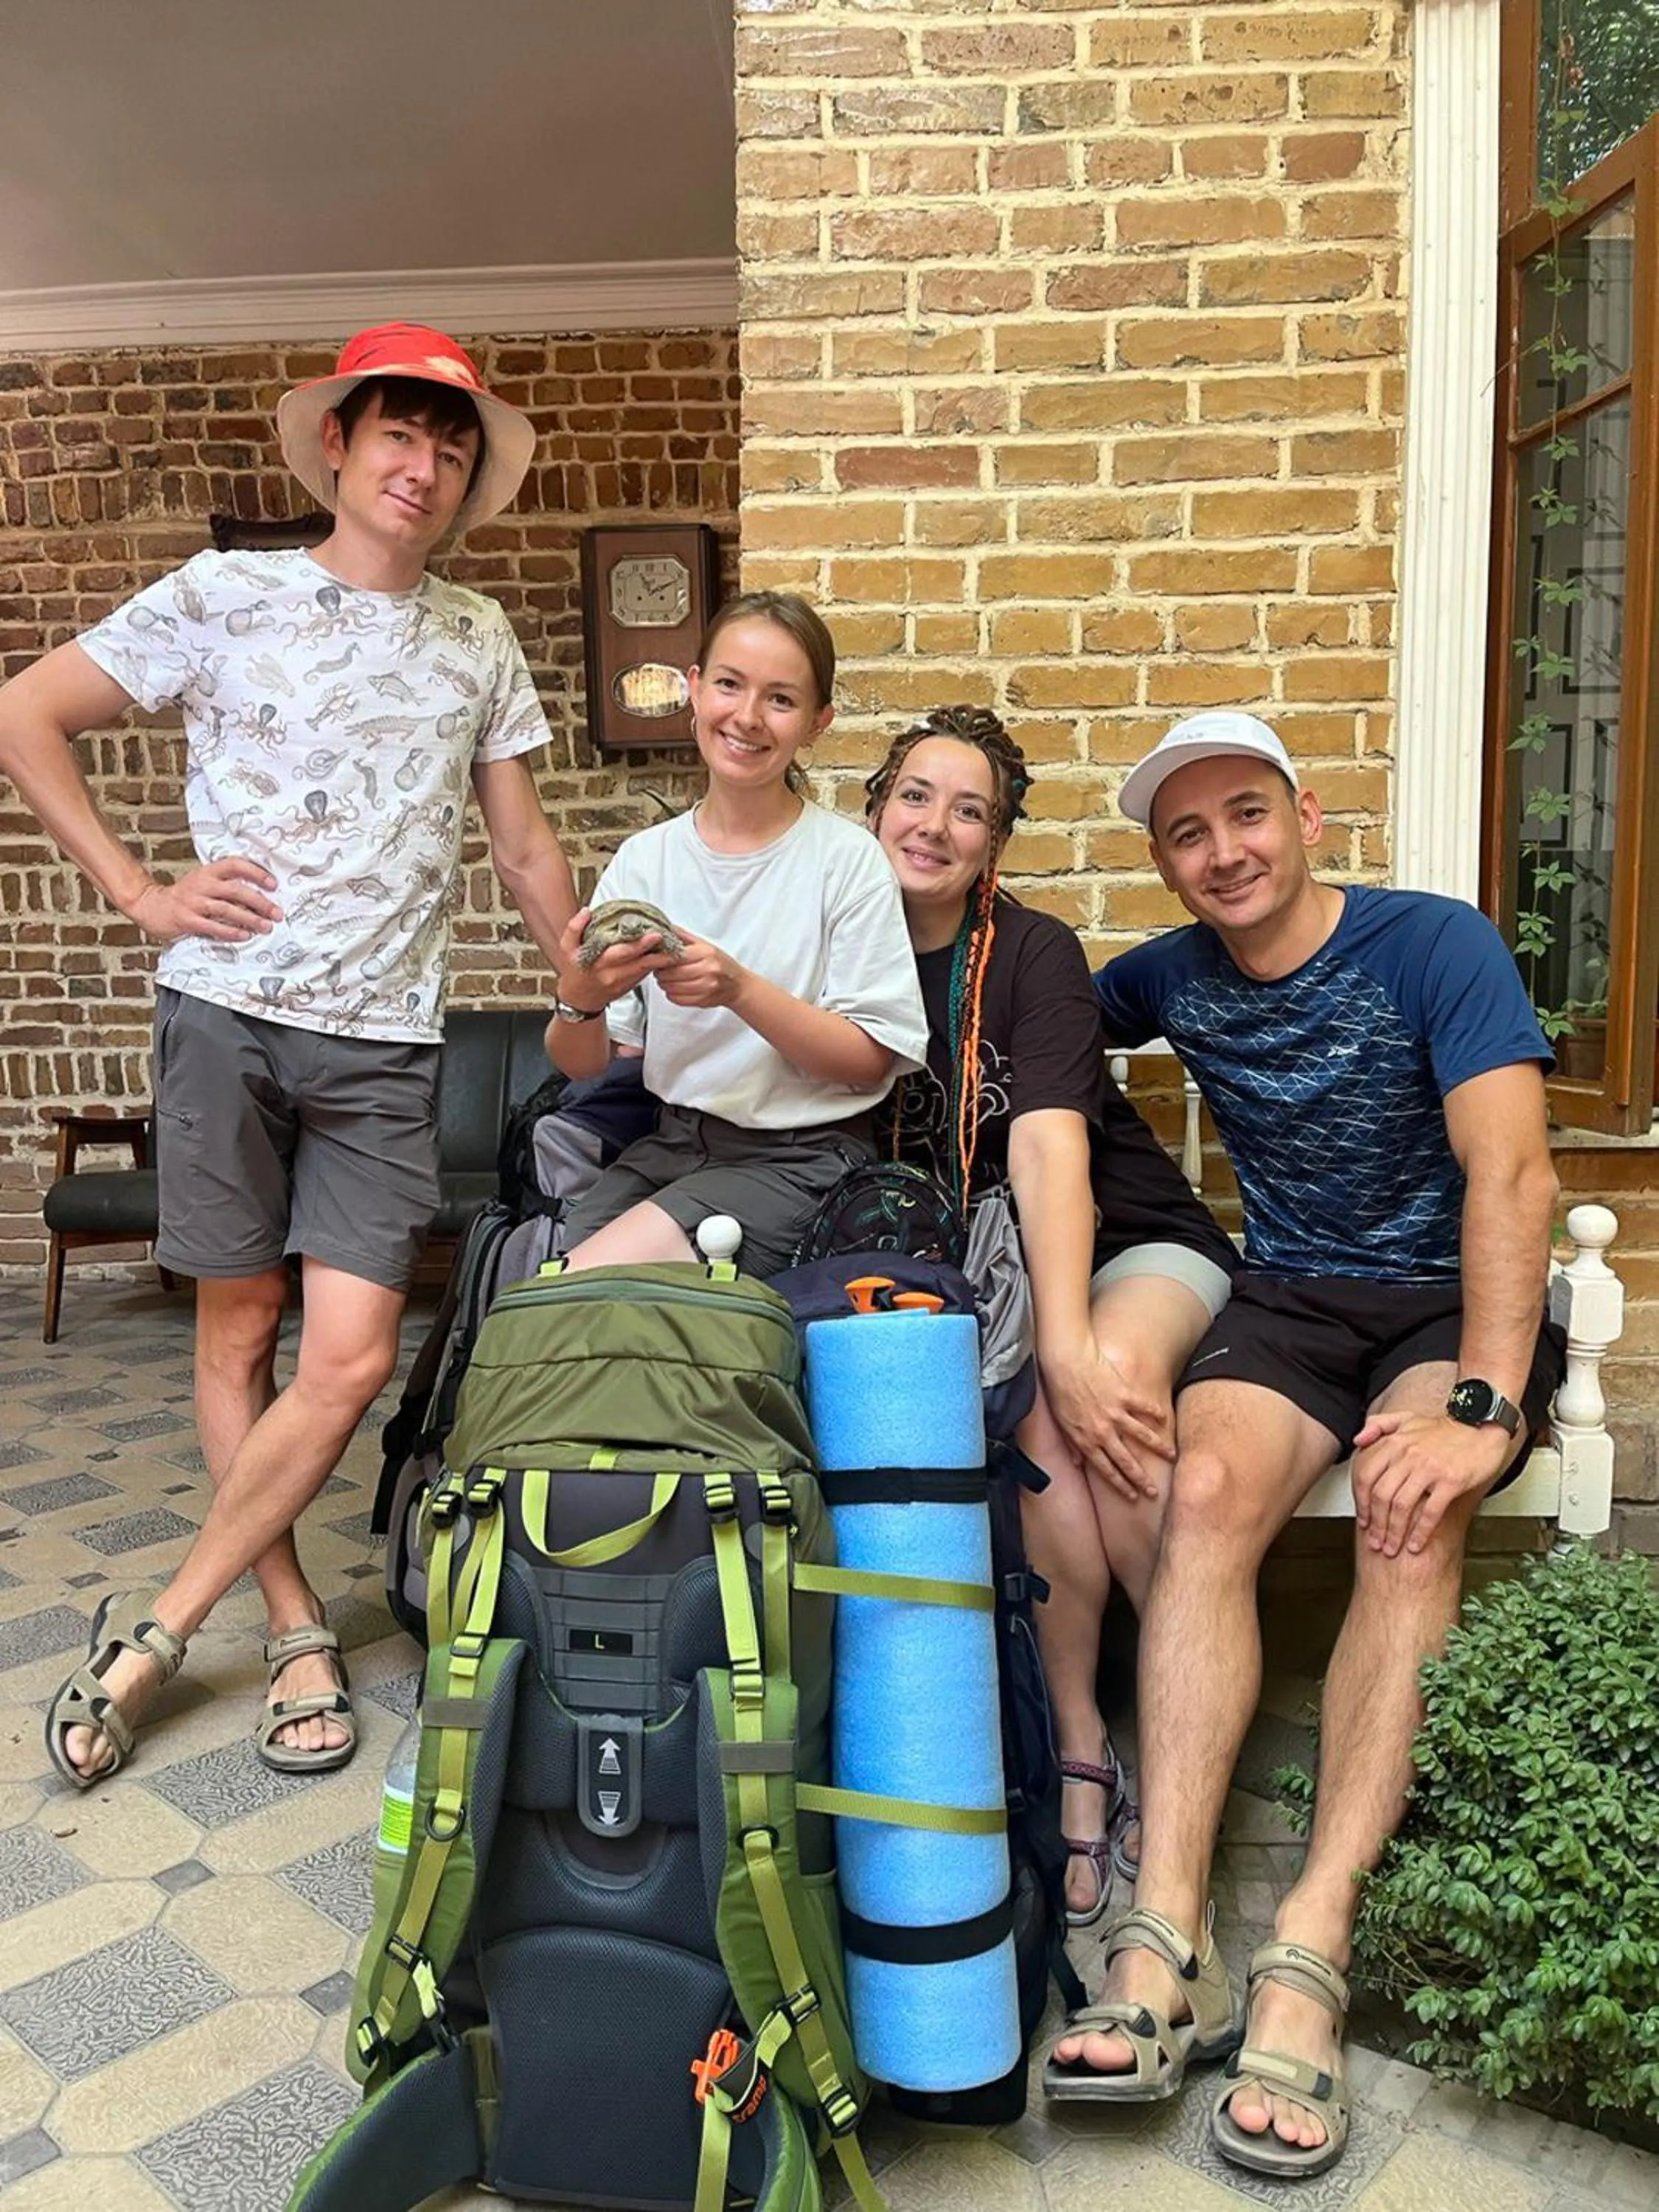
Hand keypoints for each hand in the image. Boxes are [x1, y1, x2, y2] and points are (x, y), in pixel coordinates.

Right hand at [128, 859, 280, 942]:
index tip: (273, 884)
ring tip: (266, 926)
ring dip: (249, 919)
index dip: (256, 872)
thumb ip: (226, 884)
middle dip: (260, 902)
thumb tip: (260, 894)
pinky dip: (230, 932)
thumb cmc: (185, 896)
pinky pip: (212, 926)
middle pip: (236, 890)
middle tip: (277, 913)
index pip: (235, 864)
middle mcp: (202, 884)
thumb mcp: (203, 881)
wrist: (151, 905)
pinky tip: (244, 936)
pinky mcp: (187, 919)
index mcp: (208, 872)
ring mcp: (193, 902)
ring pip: (227, 909)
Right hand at [553, 907, 675, 1010]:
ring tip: (672, 946)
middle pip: (637, 962)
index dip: (638, 944)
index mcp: (597, 963)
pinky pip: (644, 974)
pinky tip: (664, 954)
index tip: (652, 934)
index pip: (620, 953)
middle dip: (655, 951)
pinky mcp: (629, 987)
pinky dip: (655, 964)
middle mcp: (611, 974)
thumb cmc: (575, 971)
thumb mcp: (567, 948)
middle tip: (668, 939)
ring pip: (644, 969)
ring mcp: (622, 982)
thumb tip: (586, 911)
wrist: (579, 999)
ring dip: (660, 958)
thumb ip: (575, 928)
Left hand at [654, 929, 745, 1011]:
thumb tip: (665, 927)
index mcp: (706, 953)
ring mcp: (706, 987)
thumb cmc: (721, 963)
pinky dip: (671, 995)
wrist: (738, 984)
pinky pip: (678, 999)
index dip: (661, 959)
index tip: (656, 959)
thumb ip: (685, 937)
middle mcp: (708, 970)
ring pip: (673, 988)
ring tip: (665, 980)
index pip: (675, 956)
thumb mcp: (706, 945)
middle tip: (659, 970)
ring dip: (664, 984)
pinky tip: (674, 989)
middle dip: (660, 973)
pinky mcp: (704, 1000)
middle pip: (672, 973)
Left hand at [1042, 1337, 1175, 1503]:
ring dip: (1158, 1448)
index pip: (1106, 1470)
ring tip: (1171, 1456)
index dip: (1120, 1485)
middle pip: (1127, 1461)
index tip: (1133, 1496)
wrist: (1065, 1362)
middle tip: (1154, 1492)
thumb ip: (1072, 1445)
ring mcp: (1116, 1413)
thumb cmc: (1059, 1392)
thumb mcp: (1061, 1423)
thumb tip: (1078, 1463)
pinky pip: (1144, 1407)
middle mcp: (1103, 1431)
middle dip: (1141, 1479)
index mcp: (1086, 1440)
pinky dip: (1155, 1413)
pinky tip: (1165, 1420)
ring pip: (1142, 1436)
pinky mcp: (1125, 1395)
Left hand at [1349, 1409, 1514, 1557]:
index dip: (1360, 1502)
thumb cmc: (1446, 1428)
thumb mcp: (1408, 1417)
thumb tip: (1357, 1441)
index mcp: (1395, 1442)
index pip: (1365, 1476)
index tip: (1363, 1520)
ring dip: (1393, 1532)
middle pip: (1381, 1496)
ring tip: (1391, 1549)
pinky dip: (1420, 1533)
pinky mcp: (1451, 1481)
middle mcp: (1408, 1455)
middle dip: (1376, 1524)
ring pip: (1401, 1507)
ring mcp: (1429, 1469)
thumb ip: (1379, 1424)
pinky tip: (1415, 1545)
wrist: (1483, 1426)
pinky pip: (1430, 1512)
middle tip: (1375, 1543)